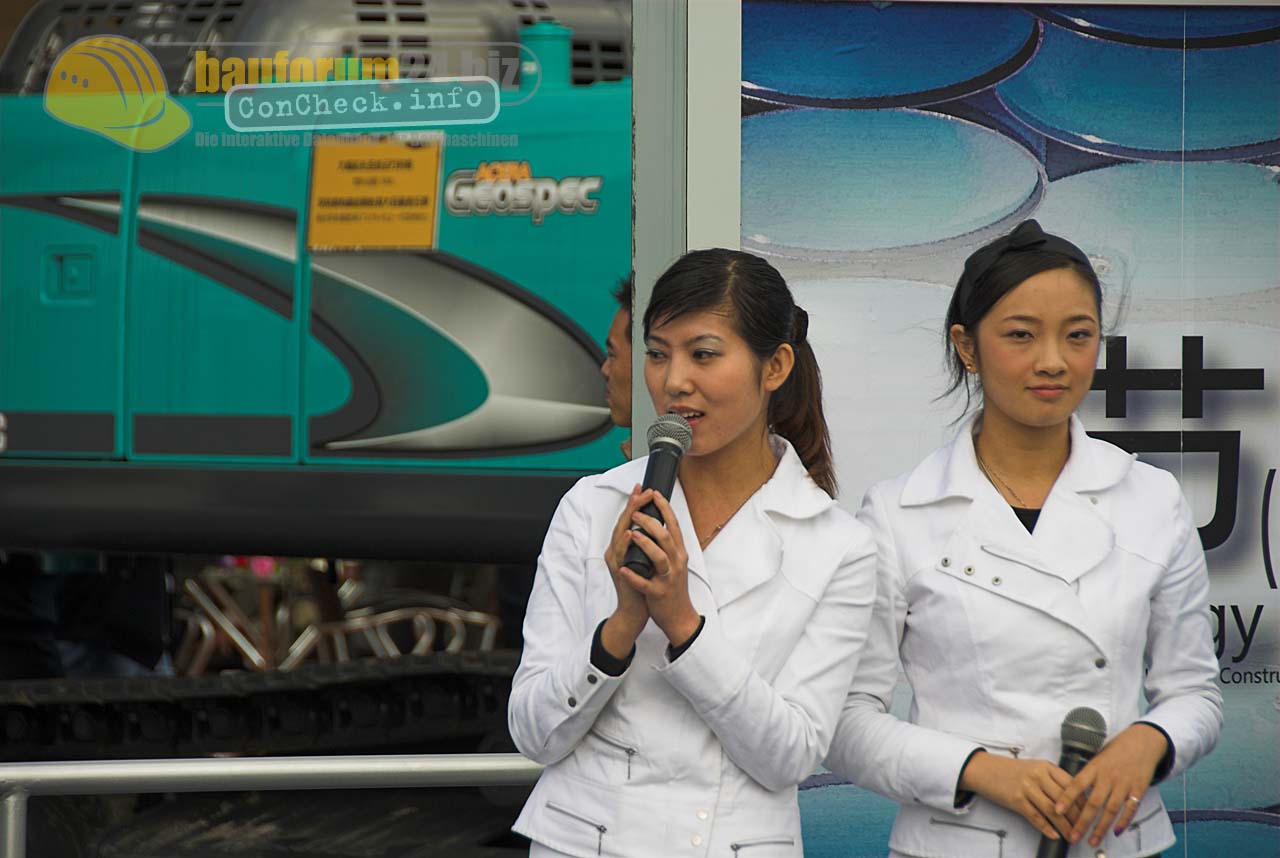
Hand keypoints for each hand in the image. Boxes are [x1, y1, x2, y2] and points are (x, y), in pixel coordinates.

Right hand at [600, 484, 650, 656]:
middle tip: (642, 490)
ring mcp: (617, 560)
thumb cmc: (643, 584)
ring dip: (627, 518)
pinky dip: (625, 543)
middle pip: (623, 522)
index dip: (637, 504)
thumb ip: (648, 543)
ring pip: (619, 535)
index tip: (646, 489)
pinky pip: (621, 555)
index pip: (630, 519)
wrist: (636, 610)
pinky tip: (630, 532)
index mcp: (625, 546)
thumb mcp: (647, 559)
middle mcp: (617, 550)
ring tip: (636, 504)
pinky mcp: (619, 572)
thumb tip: (659, 525)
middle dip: (633, 505)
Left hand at [618, 490, 699, 646]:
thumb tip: (657, 523)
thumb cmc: (673, 588)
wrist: (679, 617)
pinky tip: (623, 570)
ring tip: (631, 533)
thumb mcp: (675, 563)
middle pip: (666, 537)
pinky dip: (634, 577)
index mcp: (679, 553)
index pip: (673, 526)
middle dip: (650, 522)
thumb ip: (668, 545)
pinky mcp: (658, 594)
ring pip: (659, 557)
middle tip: (635, 510)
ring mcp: (668, 579)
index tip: (654, 493)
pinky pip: (646, 584)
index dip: (664, 508)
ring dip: (645, 544)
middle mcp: (676, 563)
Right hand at [958, 752, 1075, 842]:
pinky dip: (1046, 828)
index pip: (1072, 784)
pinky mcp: (1016, 800)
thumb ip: (1051, 778)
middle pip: (1065, 800)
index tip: (1090, 813)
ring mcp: (1027, 788)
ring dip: (1065, 827)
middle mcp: (1038, 775)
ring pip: (1053, 811)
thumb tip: (1071, 798)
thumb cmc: (1010, 770)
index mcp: (1045, 766)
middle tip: (1084, 829)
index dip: (1083, 801)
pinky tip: (1054, 835)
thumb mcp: (1033, 768)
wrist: (984, 769)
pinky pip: (1036, 817)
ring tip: (1072, 837)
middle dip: (1077, 817)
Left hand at [1055, 723, 1168, 847]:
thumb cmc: (1116, 750)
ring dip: (1101, 827)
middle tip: (1074, 837)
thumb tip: (1071, 790)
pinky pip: (1131, 808)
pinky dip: (1124, 821)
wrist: (1142, 742)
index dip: (1066, 798)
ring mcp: (1124, 784)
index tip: (1057, 811)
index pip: (1077, 783)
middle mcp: (1108, 776)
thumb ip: (1088, 774)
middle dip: (1082, 822)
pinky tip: (1116, 832)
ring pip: (1111, 809)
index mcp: (1094, 767)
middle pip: (1093, 802)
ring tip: (1093, 840)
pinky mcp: (1138, 789)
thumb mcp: (1098, 757)